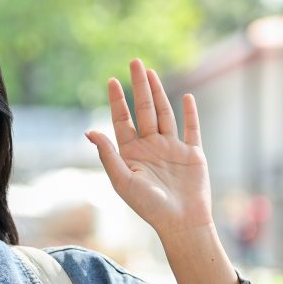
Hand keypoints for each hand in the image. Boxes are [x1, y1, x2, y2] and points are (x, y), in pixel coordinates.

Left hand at [86, 59, 211, 239]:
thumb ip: (108, 154)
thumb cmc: (148, 206)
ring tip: (151, 73)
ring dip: (159, 93)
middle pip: (144, 110)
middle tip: (134, 62)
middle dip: (139, 86)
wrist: (180, 222)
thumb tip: (89, 132)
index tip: (112, 80)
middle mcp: (150, 148)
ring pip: (165, 114)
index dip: (117, 101)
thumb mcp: (122, 180)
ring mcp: (172, 150)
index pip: (122, 121)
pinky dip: (190, 113)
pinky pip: (191, 129)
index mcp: (131, 154)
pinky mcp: (192, 154)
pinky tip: (187, 97)